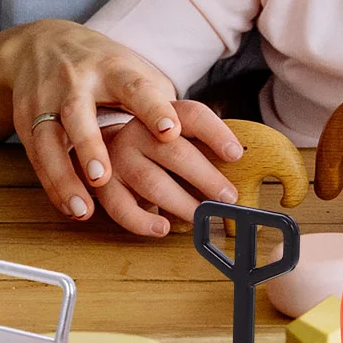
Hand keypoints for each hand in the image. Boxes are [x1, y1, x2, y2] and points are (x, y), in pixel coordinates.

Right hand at [0, 19, 191, 222]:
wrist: (42, 46)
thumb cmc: (106, 66)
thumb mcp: (137, 71)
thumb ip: (166, 104)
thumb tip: (218, 144)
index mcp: (114, 69)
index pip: (136, 87)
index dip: (152, 109)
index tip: (170, 130)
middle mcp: (77, 83)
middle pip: (80, 114)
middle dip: (91, 146)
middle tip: (106, 176)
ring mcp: (47, 102)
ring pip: (50, 139)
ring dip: (66, 175)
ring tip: (85, 208)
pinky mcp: (28, 122)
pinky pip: (37, 157)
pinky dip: (54, 185)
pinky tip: (73, 209)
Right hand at [95, 100, 243, 236]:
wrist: (102, 146)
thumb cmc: (156, 146)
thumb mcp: (179, 135)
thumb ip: (205, 145)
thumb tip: (241, 167)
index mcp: (163, 113)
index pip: (193, 116)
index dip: (216, 134)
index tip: (235, 155)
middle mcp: (138, 131)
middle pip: (175, 152)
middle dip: (205, 177)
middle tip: (228, 197)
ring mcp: (118, 157)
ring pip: (151, 181)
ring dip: (181, 203)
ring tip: (202, 216)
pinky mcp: (103, 185)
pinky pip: (121, 207)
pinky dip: (142, 222)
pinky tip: (163, 228)